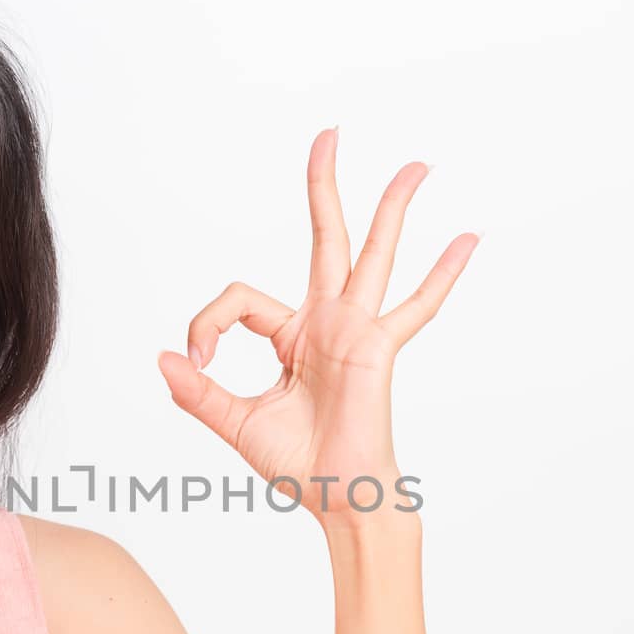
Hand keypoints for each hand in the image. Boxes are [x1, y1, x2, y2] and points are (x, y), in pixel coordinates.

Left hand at [157, 127, 479, 527]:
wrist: (337, 498)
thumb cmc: (298, 464)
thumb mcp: (234, 422)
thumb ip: (198, 392)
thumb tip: (164, 359)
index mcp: (292, 336)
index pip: (241, 300)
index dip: (207, 320)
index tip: (195, 358)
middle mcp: (326, 323)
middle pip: (326, 238)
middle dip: (324, 186)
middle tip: (328, 135)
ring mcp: (356, 331)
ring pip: (372, 254)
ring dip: (393, 207)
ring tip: (417, 165)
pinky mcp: (377, 349)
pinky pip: (416, 307)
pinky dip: (443, 275)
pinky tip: (468, 239)